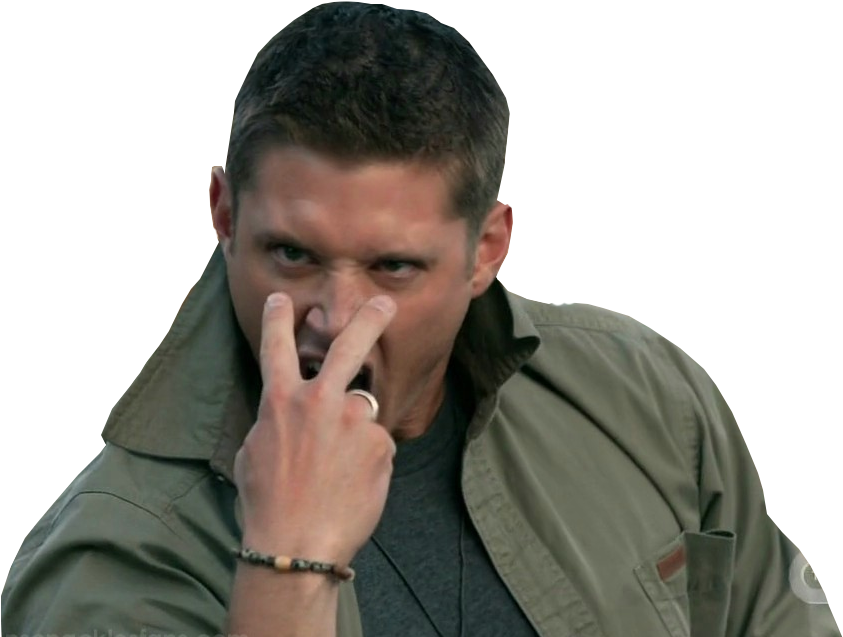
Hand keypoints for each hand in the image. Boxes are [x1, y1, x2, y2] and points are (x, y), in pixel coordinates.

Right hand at [233, 292, 397, 567]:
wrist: (296, 543)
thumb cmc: (267, 502)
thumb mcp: (255, 452)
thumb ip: (277, 421)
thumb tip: (294, 414)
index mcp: (281, 400)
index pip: (277, 347)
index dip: (278, 319)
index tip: (281, 300)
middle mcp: (320, 401)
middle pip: (349, 345)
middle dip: (369, 319)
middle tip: (385, 303)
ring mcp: (354, 420)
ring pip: (364, 409)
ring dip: (357, 430)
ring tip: (341, 469)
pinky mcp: (380, 444)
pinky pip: (377, 444)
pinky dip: (368, 461)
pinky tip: (353, 485)